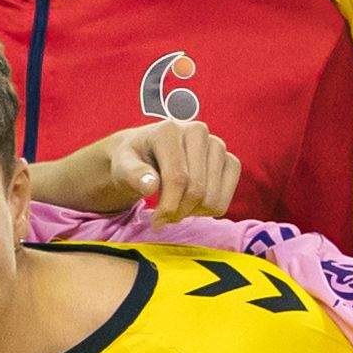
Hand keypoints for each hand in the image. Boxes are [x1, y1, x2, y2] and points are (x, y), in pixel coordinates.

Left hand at [23, 118, 239, 217]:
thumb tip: (151, 185)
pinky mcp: (230, 160)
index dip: (168, 207)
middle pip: (197, 190)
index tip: (155, 222)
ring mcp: (217, 145)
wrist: (147, 152)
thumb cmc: (133, 159)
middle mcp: (198, 131)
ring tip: (176, 209)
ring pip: (213, 197)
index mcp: (170, 130)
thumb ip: (132, 174)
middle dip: (179, 212)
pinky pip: (227, 196)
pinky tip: (193, 205)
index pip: (178, 179)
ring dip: (194, 213)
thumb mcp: (122, 165)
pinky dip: (211, 209)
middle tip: (163, 219)